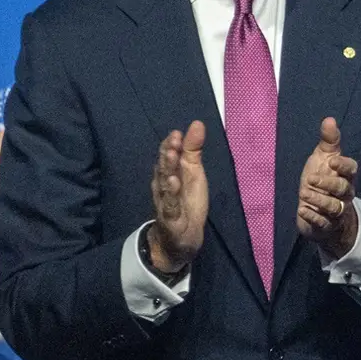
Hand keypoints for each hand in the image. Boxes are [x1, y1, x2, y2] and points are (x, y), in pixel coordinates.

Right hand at [149, 121, 208, 274]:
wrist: (181, 236)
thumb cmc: (187, 199)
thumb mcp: (193, 172)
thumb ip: (193, 149)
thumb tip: (197, 123)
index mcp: (169, 172)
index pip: (167, 155)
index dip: (171, 145)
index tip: (177, 133)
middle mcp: (163, 185)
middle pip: (164, 167)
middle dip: (168, 154)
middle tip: (174, 141)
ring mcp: (166, 201)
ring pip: (165, 184)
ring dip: (168, 171)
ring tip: (173, 158)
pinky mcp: (171, 218)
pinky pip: (170, 206)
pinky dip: (171, 196)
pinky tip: (174, 183)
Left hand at [296, 118, 359, 259]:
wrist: (318, 210)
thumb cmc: (322, 179)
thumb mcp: (323, 158)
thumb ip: (329, 141)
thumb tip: (329, 119)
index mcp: (345, 176)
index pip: (351, 170)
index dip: (343, 166)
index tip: (331, 161)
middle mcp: (344, 194)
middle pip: (342, 189)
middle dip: (328, 184)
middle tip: (310, 179)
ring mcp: (336, 211)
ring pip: (333, 207)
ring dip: (319, 200)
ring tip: (304, 193)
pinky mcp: (326, 225)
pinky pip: (322, 222)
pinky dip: (312, 216)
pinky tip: (302, 210)